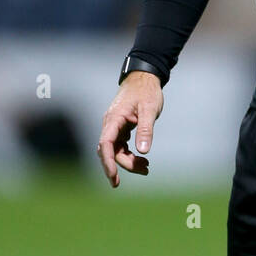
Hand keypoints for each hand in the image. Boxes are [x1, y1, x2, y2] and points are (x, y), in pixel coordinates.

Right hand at [97, 71, 163, 187]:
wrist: (144, 78)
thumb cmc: (147, 91)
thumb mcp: (149, 109)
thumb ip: (146, 130)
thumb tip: (143, 151)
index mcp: (114, 118)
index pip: (106, 144)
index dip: (108, 162)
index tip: (113, 176)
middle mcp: (110, 124)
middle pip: (110, 151)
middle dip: (124, 165)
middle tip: (145, 171)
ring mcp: (115, 127)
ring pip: (116, 150)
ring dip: (129, 161)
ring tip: (146, 167)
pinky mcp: (120, 128)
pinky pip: (121, 146)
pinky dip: (130, 155)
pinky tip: (142, 160)